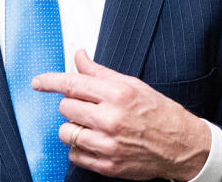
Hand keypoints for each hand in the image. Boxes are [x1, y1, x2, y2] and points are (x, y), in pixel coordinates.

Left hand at [31, 49, 209, 180]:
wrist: (184, 146)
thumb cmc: (159, 112)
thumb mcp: (131, 84)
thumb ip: (99, 72)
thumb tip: (78, 56)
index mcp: (117, 95)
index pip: (71, 84)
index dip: (50, 81)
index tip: (38, 82)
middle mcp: (111, 119)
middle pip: (66, 108)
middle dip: (72, 105)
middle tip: (88, 107)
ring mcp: (110, 144)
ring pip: (67, 133)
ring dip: (73, 128)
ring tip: (91, 126)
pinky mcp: (109, 165)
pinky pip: (75, 155)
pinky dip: (80, 148)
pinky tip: (95, 141)